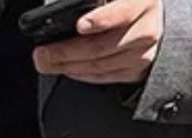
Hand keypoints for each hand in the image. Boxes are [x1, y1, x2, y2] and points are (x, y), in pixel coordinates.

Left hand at [32, 0, 162, 83]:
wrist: (148, 15)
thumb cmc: (124, 1)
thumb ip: (93, 1)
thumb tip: (65, 9)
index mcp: (141, 1)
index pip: (121, 13)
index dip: (100, 20)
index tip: (80, 25)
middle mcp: (146, 28)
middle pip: (102, 46)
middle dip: (67, 51)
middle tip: (43, 53)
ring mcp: (143, 53)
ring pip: (100, 65)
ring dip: (69, 66)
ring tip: (47, 62)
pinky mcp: (137, 70)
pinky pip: (105, 76)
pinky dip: (82, 74)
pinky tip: (67, 69)